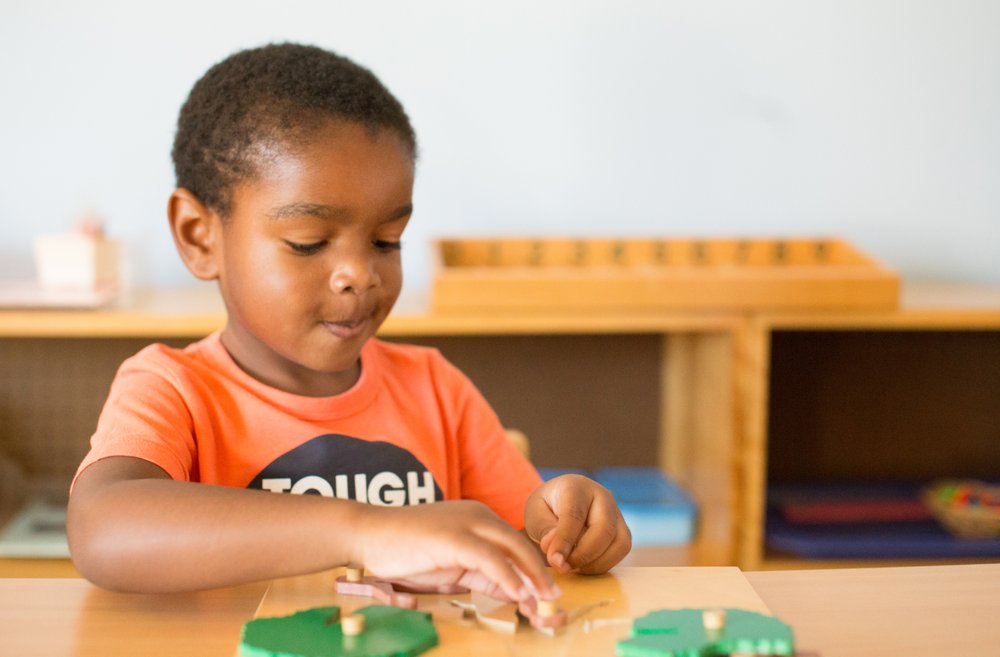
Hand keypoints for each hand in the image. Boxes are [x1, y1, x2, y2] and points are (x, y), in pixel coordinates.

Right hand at [351, 500, 557, 601]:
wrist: (367, 534)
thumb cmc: (406, 552)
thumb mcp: (452, 565)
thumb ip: (482, 574)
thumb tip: (512, 592)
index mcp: (479, 518)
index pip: (515, 545)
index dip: (534, 570)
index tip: (546, 596)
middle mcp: (478, 515)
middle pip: (520, 544)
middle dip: (541, 573)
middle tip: (555, 599)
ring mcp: (465, 522)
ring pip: (511, 548)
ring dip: (532, 576)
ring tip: (545, 600)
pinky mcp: (453, 536)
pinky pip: (489, 558)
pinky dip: (507, 577)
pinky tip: (519, 595)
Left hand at [524, 474, 630, 574]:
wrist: (559, 504)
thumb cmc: (545, 508)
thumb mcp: (535, 515)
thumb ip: (544, 531)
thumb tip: (555, 552)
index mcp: (576, 487)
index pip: (574, 515)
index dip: (565, 540)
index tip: (555, 560)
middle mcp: (602, 496)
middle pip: (604, 528)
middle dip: (584, 554)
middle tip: (563, 567)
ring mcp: (616, 513)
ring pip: (619, 543)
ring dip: (596, 563)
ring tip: (572, 567)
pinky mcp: (623, 530)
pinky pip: (621, 552)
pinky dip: (603, 565)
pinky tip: (583, 566)